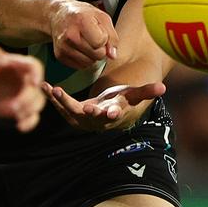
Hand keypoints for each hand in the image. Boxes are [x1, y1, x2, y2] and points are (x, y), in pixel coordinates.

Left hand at [0, 46, 44, 130]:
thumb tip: (5, 59)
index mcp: (17, 64)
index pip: (34, 66)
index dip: (38, 74)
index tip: (34, 83)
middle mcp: (23, 79)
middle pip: (37, 88)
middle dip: (29, 99)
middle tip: (14, 107)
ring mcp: (22, 94)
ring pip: (37, 102)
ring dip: (30, 110)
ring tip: (16, 115)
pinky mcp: (18, 108)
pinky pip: (30, 116)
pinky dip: (29, 122)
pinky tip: (20, 126)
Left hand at [43, 81, 165, 130]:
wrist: (107, 114)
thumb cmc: (121, 101)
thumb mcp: (133, 95)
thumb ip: (147, 91)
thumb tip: (164, 88)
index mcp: (113, 115)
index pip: (114, 115)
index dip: (113, 113)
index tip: (111, 111)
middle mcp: (97, 120)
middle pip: (90, 117)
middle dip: (83, 111)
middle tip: (80, 105)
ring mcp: (83, 120)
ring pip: (71, 112)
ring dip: (61, 102)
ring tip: (54, 90)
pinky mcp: (71, 116)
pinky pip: (61, 107)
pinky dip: (52, 98)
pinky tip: (43, 86)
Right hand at [49, 1, 118, 68]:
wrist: (59, 15)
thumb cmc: (82, 14)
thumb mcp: (102, 17)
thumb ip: (112, 36)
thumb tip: (112, 55)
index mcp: (81, 21)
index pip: (100, 42)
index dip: (104, 38)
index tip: (99, 31)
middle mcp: (70, 35)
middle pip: (97, 55)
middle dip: (100, 48)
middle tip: (94, 38)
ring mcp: (63, 47)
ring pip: (89, 63)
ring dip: (92, 55)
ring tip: (87, 43)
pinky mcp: (59, 56)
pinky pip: (80, 66)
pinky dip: (83, 59)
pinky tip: (80, 48)